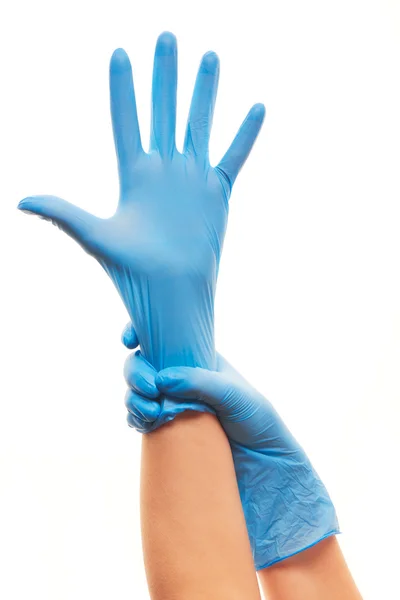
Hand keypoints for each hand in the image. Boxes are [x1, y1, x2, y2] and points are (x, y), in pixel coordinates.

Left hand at [18, 32, 264, 370]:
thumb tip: (19, 201)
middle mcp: (163, 172)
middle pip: (163, 111)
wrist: (172, 296)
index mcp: (133, 176)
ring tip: (209, 57)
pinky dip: (245, 135)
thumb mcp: (95, 237)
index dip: (122, 88)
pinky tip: (256, 108)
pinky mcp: (218, 195)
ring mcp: (192, 180)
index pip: (126, 121)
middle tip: (166, 35)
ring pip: (200, 125)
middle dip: (164, 74)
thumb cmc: (132, 274)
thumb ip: (63, 213)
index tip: (119, 53)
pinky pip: (234, 157)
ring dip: (204, 92)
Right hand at [122, 323, 338, 569]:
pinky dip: (136, 419)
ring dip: (134, 399)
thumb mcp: (234, 395)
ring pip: (138, 393)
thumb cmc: (256, 420)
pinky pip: (141, 419)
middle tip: (148, 388)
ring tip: (151, 412)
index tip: (129, 341)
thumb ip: (199, 382)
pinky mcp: (167, 431)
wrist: (264, 464)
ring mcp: (172, 404)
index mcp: (198, 360)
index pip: (164, 339)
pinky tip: (145, 424)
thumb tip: (162, 378)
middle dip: (136, 373)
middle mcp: (181, 379)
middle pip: (143, 365)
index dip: (141, 333)